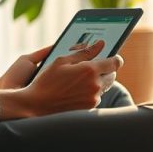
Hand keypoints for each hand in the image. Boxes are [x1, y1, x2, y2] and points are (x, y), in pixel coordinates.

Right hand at [0, 39, 123, 118]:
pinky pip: (97, 96)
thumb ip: (84, 52)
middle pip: (112, 74)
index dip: (114, 58)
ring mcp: (93, 98)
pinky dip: (91, 91)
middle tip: (90, 67)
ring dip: (98, 81)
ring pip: (105, 86)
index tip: (110, 56)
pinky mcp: (90, 108)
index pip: (115, 62)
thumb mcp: (62, 60)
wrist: (37, 105)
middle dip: (105, 69)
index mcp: (90, 70)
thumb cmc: (47, 80)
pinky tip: (76, 90)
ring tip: (79, 79)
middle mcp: (95, 85)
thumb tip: (100, 44)